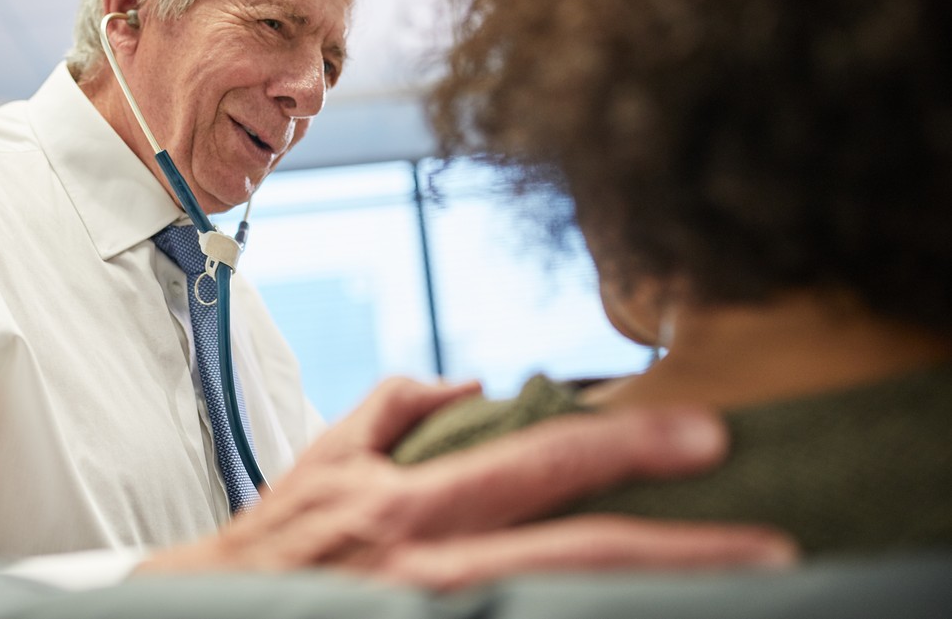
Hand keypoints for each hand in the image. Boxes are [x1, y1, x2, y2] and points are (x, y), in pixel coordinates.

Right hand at [139, 378, 796, 589]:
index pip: (535, 461)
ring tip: (737, 591)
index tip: (705, 436)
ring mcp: (431, 616)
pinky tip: (630, 618)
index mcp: (408, 500)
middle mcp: (430, 565)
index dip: (624, 444)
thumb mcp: (327, 457)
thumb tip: (475, 384)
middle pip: (575, 552)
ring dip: (646, 600)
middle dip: (679, 548)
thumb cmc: (276, 541)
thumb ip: (399, 408)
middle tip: (770, 544)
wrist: (209, 618)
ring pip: (560, 608)